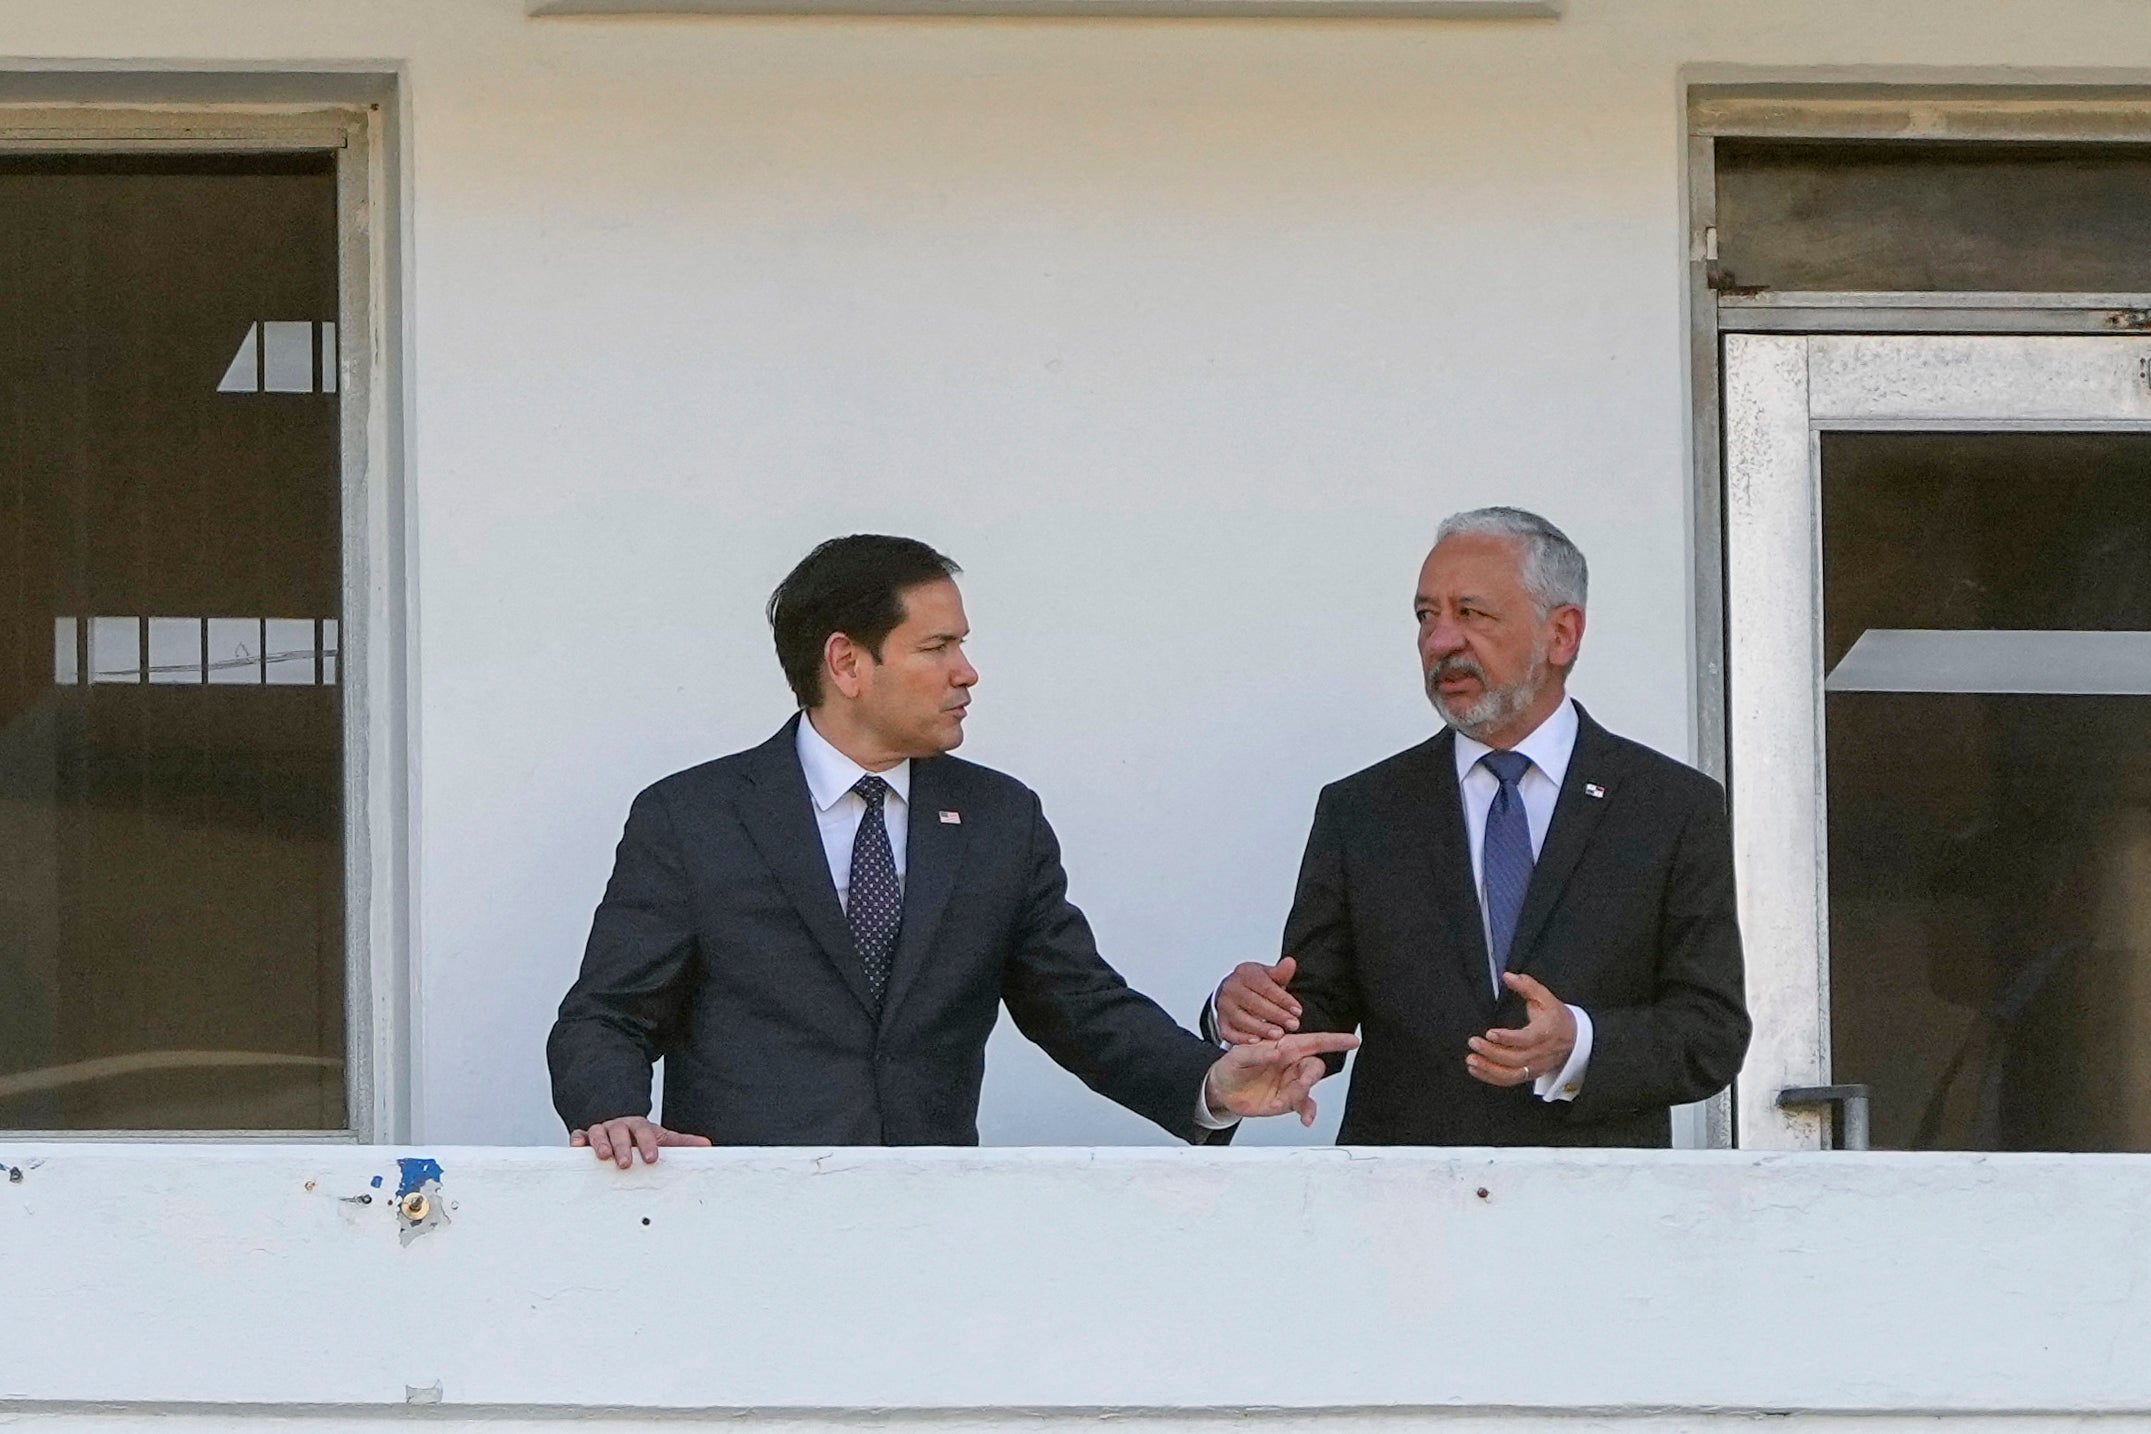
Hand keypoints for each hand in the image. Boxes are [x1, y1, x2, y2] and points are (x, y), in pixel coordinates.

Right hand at [570, 1115, 712, 1167]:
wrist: (618, 1123)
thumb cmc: (640, 1136)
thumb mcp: (661, 1137)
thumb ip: (682, 1142)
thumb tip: (707, 1145)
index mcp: (639, 1126)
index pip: (645, 1131)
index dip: (648, 1143)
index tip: (652, 1158)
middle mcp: (619, 1126)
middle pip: (620, 1131)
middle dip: (623, 1146)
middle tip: (626, 1163)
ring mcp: (601, 1130)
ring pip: (598, 1132)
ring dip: (600, 1143)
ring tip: (603, 1156)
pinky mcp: (584, 1136)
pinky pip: (578, 1135)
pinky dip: (577, 1140)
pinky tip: (577, 1147)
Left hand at [1204, 1030, 1359, 1126]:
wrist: (1223, 1090)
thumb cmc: (1231, 1067)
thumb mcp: (1238, 1055)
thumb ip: (1258, 1053)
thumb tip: (1276, 1052)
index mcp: (1283, 1046)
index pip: (1313, 1041)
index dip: (1334, 1041)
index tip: (1352, 1041)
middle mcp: (1291, 1064)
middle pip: (1314, 1067)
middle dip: (1310, 1075)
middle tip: (1300, 1084)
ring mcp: (1291, 1083)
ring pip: (1308, 1088)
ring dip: (1299, 1096)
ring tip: (1280, 1102)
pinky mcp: (1288, 1101)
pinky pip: (1305, 1106)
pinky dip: (1308, 1113)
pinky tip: (1306, 1119)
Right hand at [1215, 955, 1301, 1043]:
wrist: (1234, 991)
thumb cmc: (1255, 985)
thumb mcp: (1269, 976)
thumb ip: (1281, 972)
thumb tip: (1290, 963)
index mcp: (1244, 973)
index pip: (1266, 987)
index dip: (1283, 1000)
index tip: (1298, 1011)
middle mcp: (1231, 988)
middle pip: (1254, 1003)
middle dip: (1276, 1015)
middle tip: (1293, 1024)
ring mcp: (1224, 1006)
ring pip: (1242, 1019)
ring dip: (1261, 1028)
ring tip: (1278, 1034)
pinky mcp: (1221, 1022)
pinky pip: (1229, 1032)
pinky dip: (1241, 1038)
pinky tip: (1256, 1041)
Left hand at [1465, 972, 1575, 1087]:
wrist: (1575, 1038)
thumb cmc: (1557, 1017)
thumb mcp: (1545, 997)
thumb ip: (1526, 985)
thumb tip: (1508, 976)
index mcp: (1545, 1033)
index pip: (1526, 1039)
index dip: (1507, 1038)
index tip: (1490, 1032)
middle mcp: (1540, 1053)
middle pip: (1515, 1058)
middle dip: (1491, 1052)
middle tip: (1473, 1042)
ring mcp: (1535, 1066)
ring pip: (1511, 1074)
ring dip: (1489, 1069)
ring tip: (1471, 1060)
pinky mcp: (1530, 1074)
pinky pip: (1510, 1080)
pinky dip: (1491, 1078)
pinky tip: (1476, 1069)